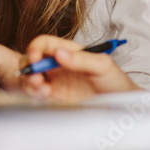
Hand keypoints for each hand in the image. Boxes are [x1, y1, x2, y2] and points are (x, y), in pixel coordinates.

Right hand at [21, 35, 140, 101]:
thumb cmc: (115, 81)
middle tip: (34, 76)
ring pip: (32, 77)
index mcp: (70, 52)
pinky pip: (38, 93)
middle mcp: (60, 65)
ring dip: (29, 81)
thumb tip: (59, 53)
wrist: (120, 105)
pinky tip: (44, 94)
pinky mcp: (56, 97)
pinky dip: (35, 93)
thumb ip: (81, 59)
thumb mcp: (102, 66)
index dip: (35, 48)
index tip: (34, 58)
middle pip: (33, 60)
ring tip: (40, 87)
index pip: (45, 44)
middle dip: (28, 66)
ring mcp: (57, 81)